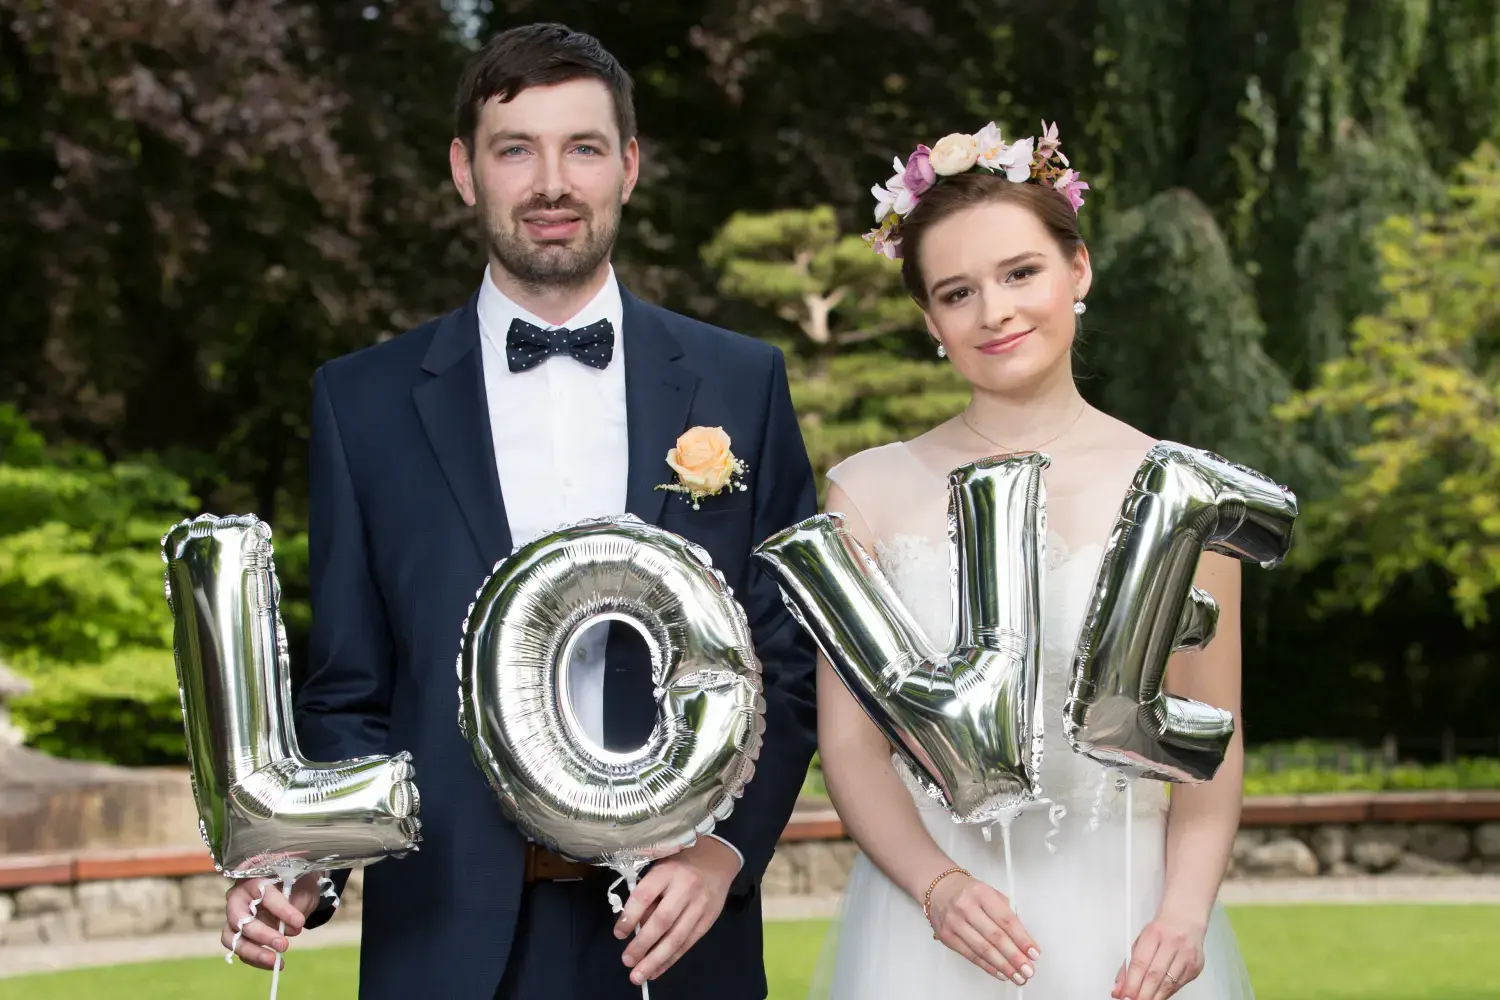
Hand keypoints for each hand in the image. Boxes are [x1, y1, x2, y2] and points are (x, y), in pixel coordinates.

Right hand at [220, 873, 321, 970]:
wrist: (295, 890)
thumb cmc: (296, 884)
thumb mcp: (302, 888)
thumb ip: (296, 905)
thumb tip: (291, 928)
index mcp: (254, 879)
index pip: (263, 894)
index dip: (280, 909)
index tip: (299, 922)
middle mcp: (238, 897)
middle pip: (240, 919)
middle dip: (262, 935)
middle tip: (284, 945)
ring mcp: (234, 917)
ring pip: (232, 938)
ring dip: (253, 952)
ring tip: (276, 962)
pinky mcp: (236, 934)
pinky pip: (240, 949)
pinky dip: (256, 959)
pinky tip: (275, 964)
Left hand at [612, 838, 739, 985]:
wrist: (717, 860)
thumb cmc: (681, 863)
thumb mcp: (661, 867)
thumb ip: (648, 893)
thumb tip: (635, 925)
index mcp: (668, 871)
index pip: (645, 896)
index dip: (629, 916)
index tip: (618, 933)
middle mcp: (686, 888)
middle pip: (662, 921)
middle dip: (643, 944)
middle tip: (627, 960)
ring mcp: (700, 905)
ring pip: (677, 937)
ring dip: (656, 959)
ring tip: (640, 975)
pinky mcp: (708, 920)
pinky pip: (688, 943)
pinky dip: (671, 959)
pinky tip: (657, 970)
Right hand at [926, 871, 1038, 986]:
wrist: (939, 889)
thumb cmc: (968, 892)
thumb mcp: (990, 893)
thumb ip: (1006, 913)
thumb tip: (1023, 940)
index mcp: (981, 893)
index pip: (1006, 920)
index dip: (1022, 939)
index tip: (1033, 952)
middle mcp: (966, 906)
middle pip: (995, 937)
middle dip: (1015, 957)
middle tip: (1028, 969)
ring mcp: (954, 922)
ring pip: (983, 949)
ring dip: (1003, 966)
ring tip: (1017, 975)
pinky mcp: (947, 936)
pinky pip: (971, 956)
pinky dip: (988, 966)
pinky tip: (1000, 972)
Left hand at [1113, 914, 1205, 999]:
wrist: (1186, 918)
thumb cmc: (1160, 931)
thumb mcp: (1140, 941)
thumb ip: (1128, 966)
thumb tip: (1119, 988)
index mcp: (1154, 934)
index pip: (1141, 963)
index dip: (1132, 983)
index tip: (1125, 996)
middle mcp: (1173, 943)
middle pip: (1155, 975)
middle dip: (1143, 994)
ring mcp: (1187, 955)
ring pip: (1169, 984)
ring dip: (1154, 997)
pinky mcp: (1196, 966)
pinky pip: (1179, 985)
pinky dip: (1167, 993)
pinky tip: (1158, 995)